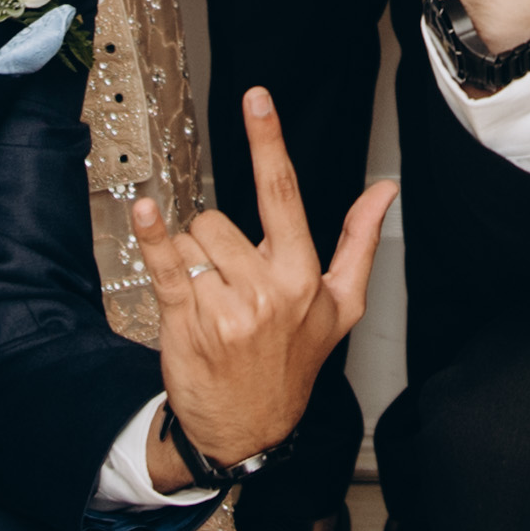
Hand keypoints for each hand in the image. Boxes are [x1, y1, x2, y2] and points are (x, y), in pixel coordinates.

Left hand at [128, 85, 392, 476]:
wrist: (250, 431)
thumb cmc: (295, 364)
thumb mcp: (341, 306)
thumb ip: (359, 242)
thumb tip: (384, 192)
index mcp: (303, 276)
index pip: (284, 194)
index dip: (267, 142)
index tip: (256, 99)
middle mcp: (267, 290)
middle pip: (220, 221)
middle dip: (217, 244)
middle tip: (230, 287)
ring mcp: (225, 308)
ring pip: (191, 242)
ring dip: (192, 263)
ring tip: (210, 303)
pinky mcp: (187, 322)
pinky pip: (165, 265)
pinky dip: (151, 235)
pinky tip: (145, 211)